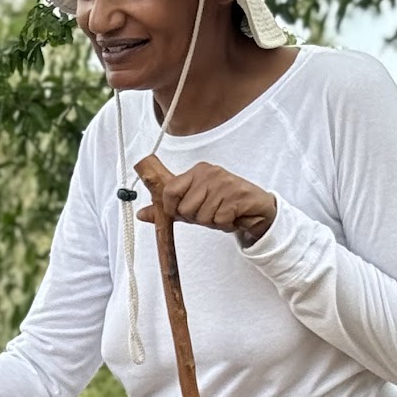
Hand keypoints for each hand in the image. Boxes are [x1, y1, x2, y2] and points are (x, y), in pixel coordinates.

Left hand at [136, 160, 277, 246]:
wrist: (255, 208)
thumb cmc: (221, 205)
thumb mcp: (191, 206)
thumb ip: (167, 209)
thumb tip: (140, 214)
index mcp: (195, 172)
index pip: (169, 191)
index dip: (171, 208)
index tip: (181, 213)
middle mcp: (209, 173)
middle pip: (185, 208)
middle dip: (196, 218)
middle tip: (210, 212)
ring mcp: (225, 182)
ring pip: (202, 216)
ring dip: (212, 222)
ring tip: (222, 213)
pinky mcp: (238, 195)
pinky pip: (219, 220)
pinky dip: (224, 224)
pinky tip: (232, 216)